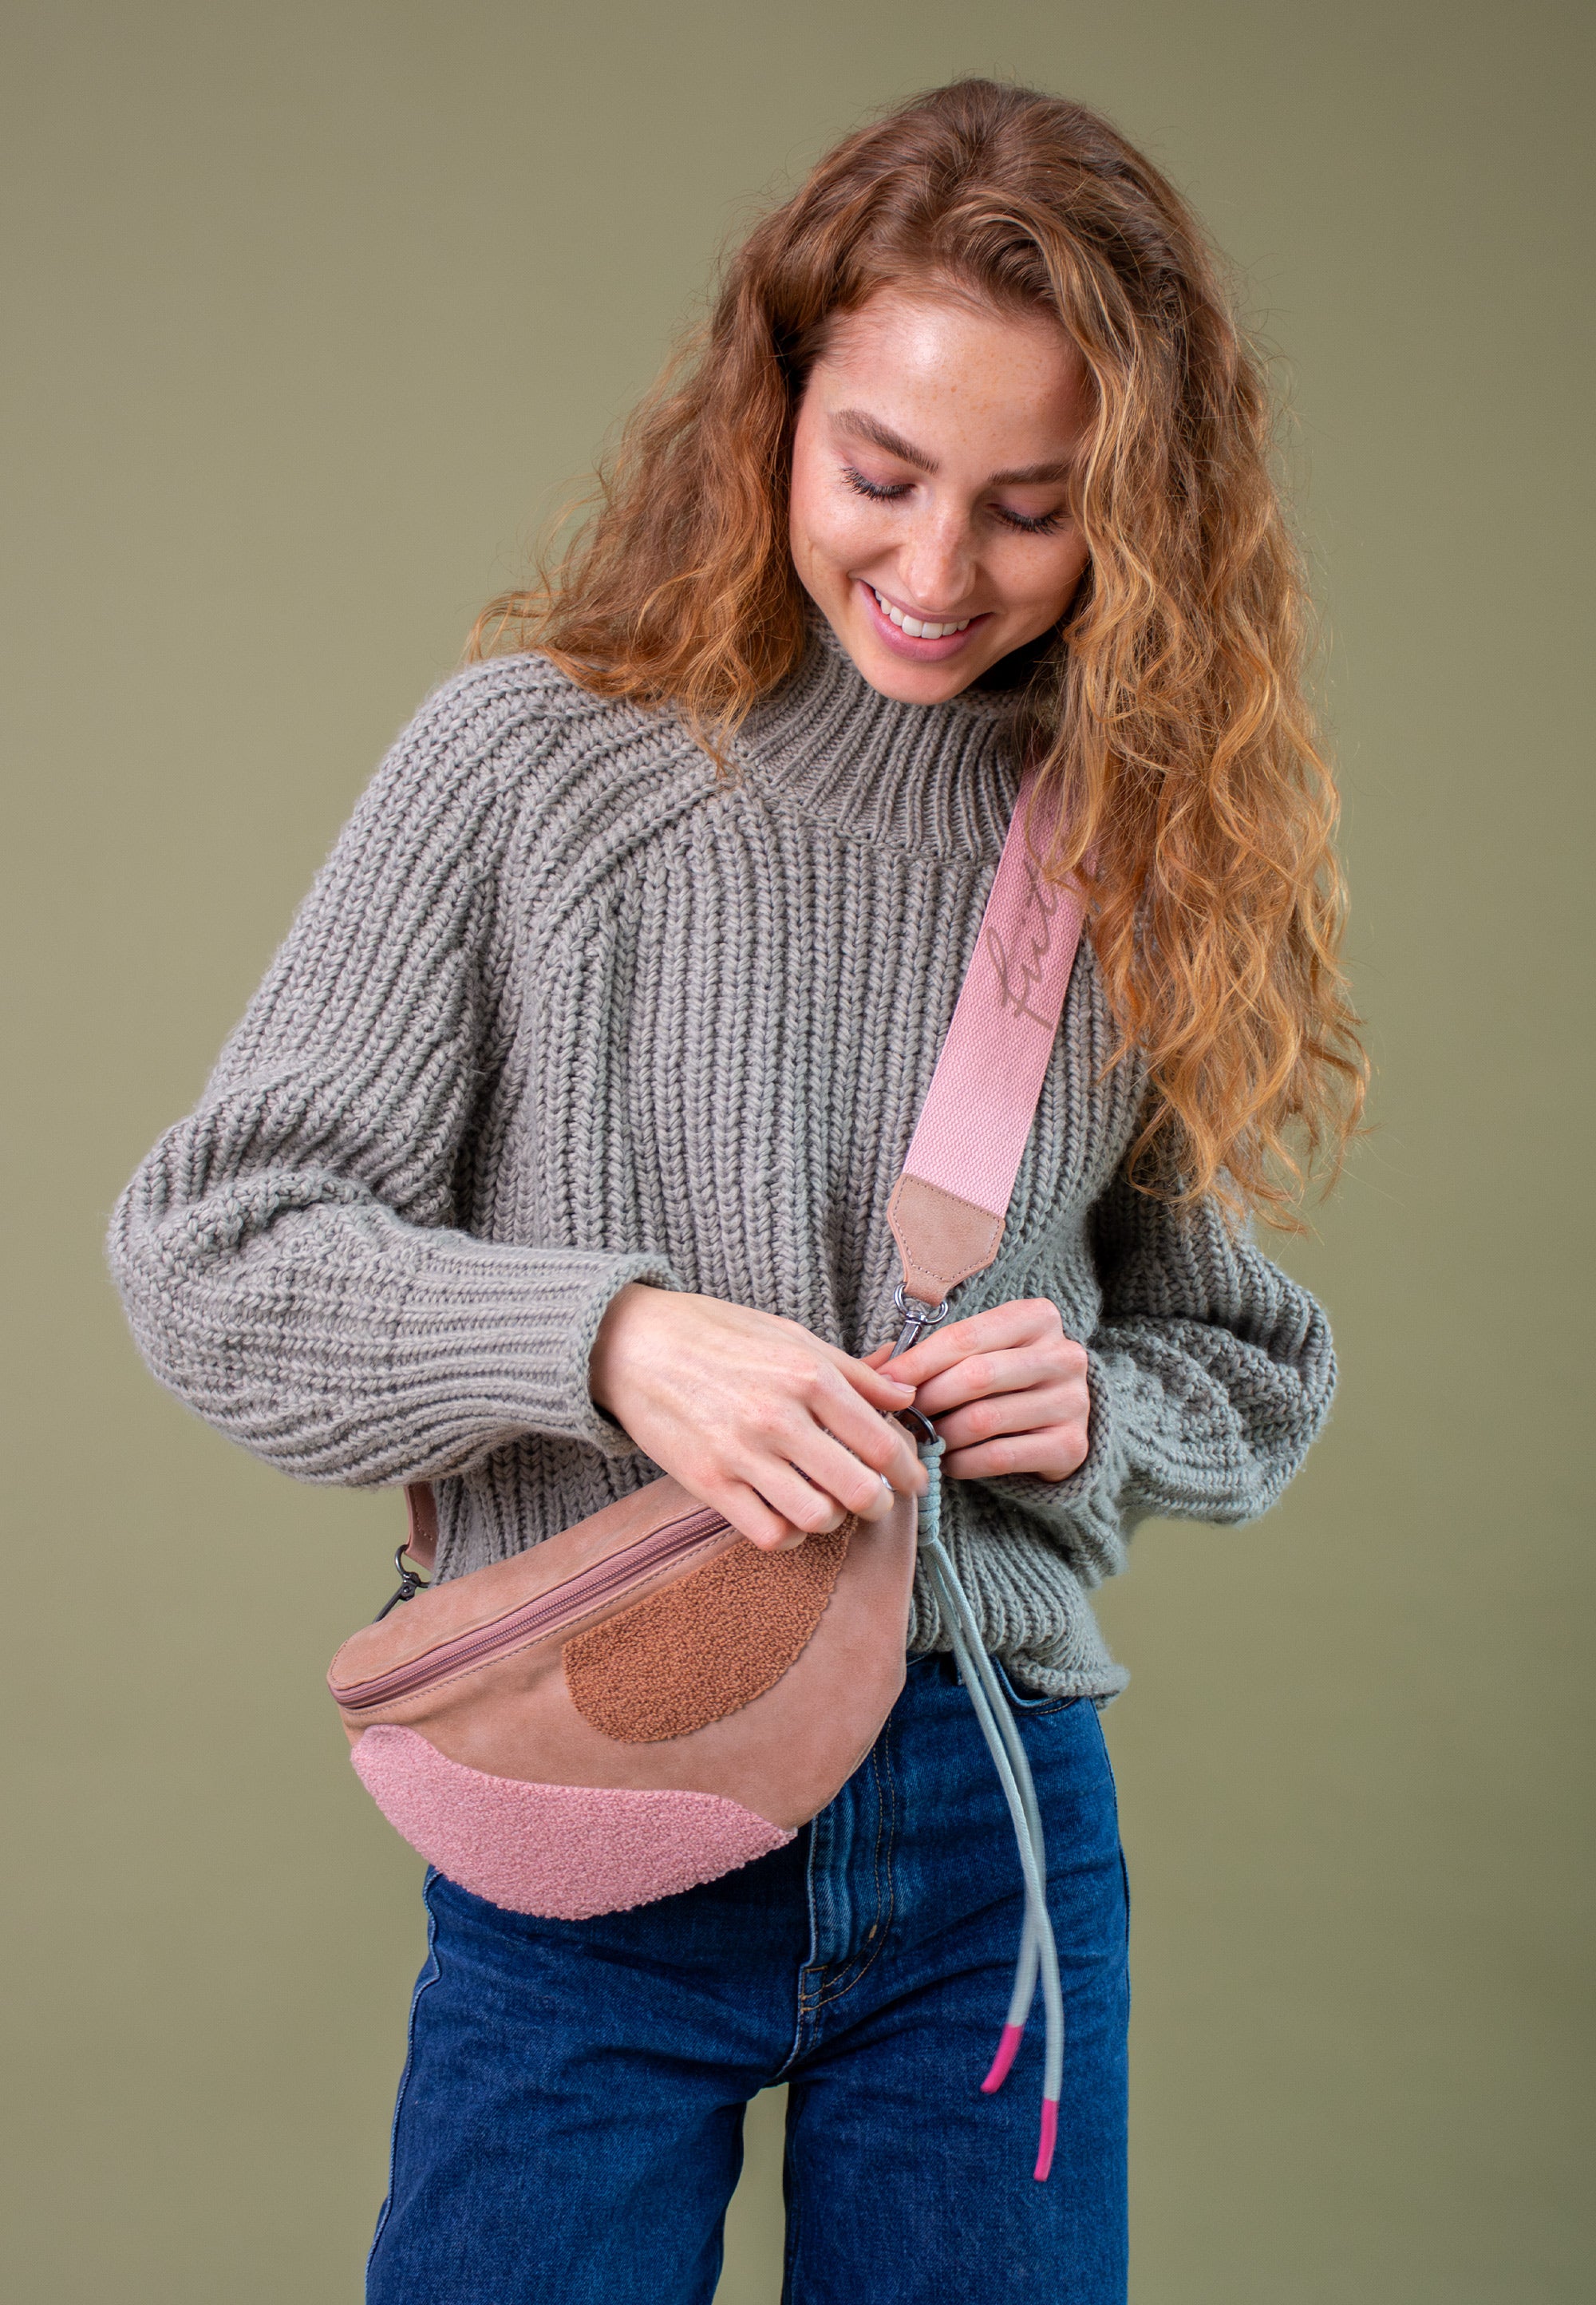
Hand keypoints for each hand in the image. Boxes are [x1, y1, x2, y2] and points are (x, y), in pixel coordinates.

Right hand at [590, 1285, 926, 1550]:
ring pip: (818, 1518)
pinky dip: (788, 1534)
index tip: (913, 1480)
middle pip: (860, 1490)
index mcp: (807, 1375)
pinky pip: (768, 1534)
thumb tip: (906, 1398)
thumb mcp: (792, 1336)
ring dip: (832, 1518)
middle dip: (880, 1502)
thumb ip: (854, 1372)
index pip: (882, 1442)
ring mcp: (741, 1454)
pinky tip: (786, 1513)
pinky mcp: (707, 1483)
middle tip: (876, 1499)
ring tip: (826, 1501)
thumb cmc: (716, 1334)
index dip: (909, 1471)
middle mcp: (779, 1417)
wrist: (634, 1343)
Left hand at [867, 1297, 1089, 1481]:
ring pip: (985, 1419)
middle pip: (976, 1376)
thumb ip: (929, 1355)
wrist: (1058, 1422)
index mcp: (1038, 1317)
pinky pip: (1000, 1456)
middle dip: (928, 1398)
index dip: (919, 1361)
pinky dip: (964, 1462)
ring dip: (942, 1434)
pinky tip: (949, 1462)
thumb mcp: (975, 1353)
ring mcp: (1073, 1401)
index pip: (966, 1336)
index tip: (884, 1383)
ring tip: (923, 1439)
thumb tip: (872, 1372)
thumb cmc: (1003, 1381)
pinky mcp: (1072, 1446)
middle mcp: (1064, 1355)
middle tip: (899, 1416)